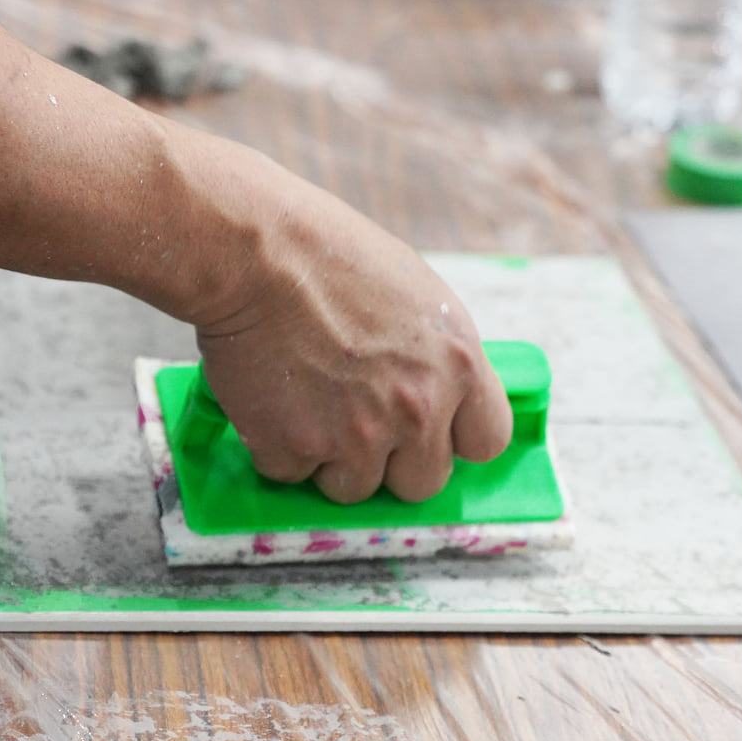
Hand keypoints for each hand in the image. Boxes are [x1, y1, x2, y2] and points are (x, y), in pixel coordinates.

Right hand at [187, 170, 512, 505]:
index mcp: (460, 364)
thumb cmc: (331, 256)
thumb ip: (435, 359)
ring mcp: (358, 435)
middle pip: (422, 482)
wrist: (255, 251)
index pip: (486, 441)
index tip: (429, 430)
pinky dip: (277, 446)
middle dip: (391, 460)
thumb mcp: (418, 296)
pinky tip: (272, 396)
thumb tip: (436, 402)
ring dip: (330, 458)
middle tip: (356, 418)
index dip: (453, 439)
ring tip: (307, 400)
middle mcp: (418, 408)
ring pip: (354, 488)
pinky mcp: (297, 448)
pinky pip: (292, 474)